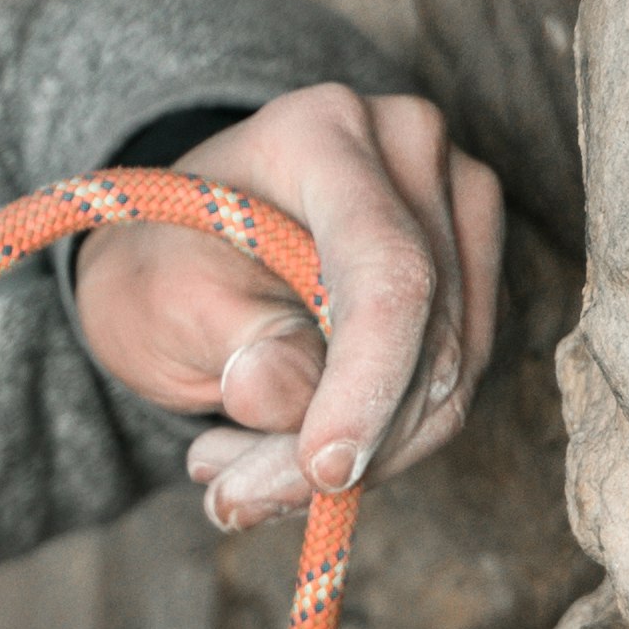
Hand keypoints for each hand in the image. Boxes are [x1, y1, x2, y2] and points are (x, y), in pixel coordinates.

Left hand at [66, 80, 503, 527]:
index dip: (367, 381)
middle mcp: (411, 151)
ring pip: (449, 379)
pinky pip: (450, 390)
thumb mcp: (156, 301)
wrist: (184, 253)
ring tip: (240, 477)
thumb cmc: (162, 266)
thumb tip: (292, 396)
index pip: (386, 270)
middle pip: (426, 336)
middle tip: (233, 497)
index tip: (326, 471)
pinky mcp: (471, 270)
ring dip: (353, 458)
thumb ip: (229, 339)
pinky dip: (375, 445)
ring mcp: (456, 205)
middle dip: (339, 444)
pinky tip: (288, 452)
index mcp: (324, 132)